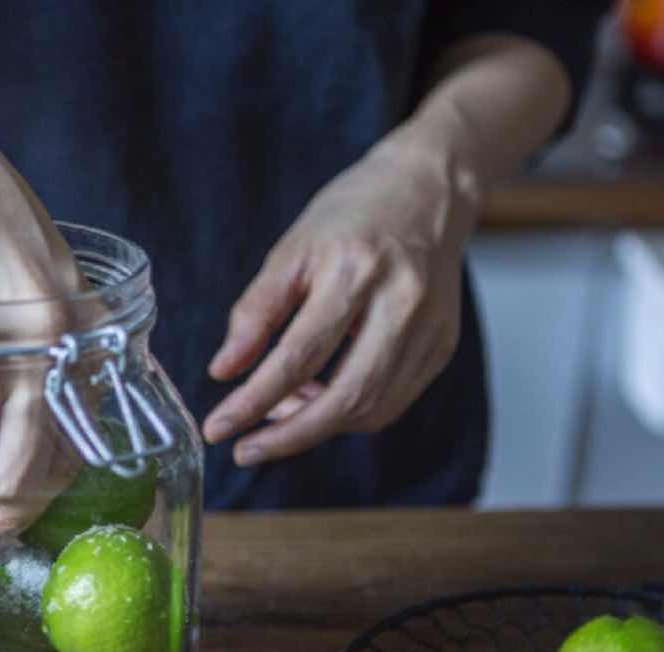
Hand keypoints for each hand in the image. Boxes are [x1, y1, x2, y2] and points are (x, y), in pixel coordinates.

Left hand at [203, 139, 477, 463]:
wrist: (428, 190)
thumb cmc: (352, 216)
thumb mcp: (292, 249)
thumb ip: (255, 312)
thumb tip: (225, 371)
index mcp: (355, 271)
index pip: (298, 357)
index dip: (254, 402)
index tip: (220, 428)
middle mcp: (401, 303)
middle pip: (344, 397)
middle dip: (289, 436)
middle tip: (247, 450)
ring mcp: (430, 329)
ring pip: (371, 409)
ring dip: (318, 425)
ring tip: (281, 412)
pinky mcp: (442, 346)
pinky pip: (391, 402)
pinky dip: (350, 413)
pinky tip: (321, 397)